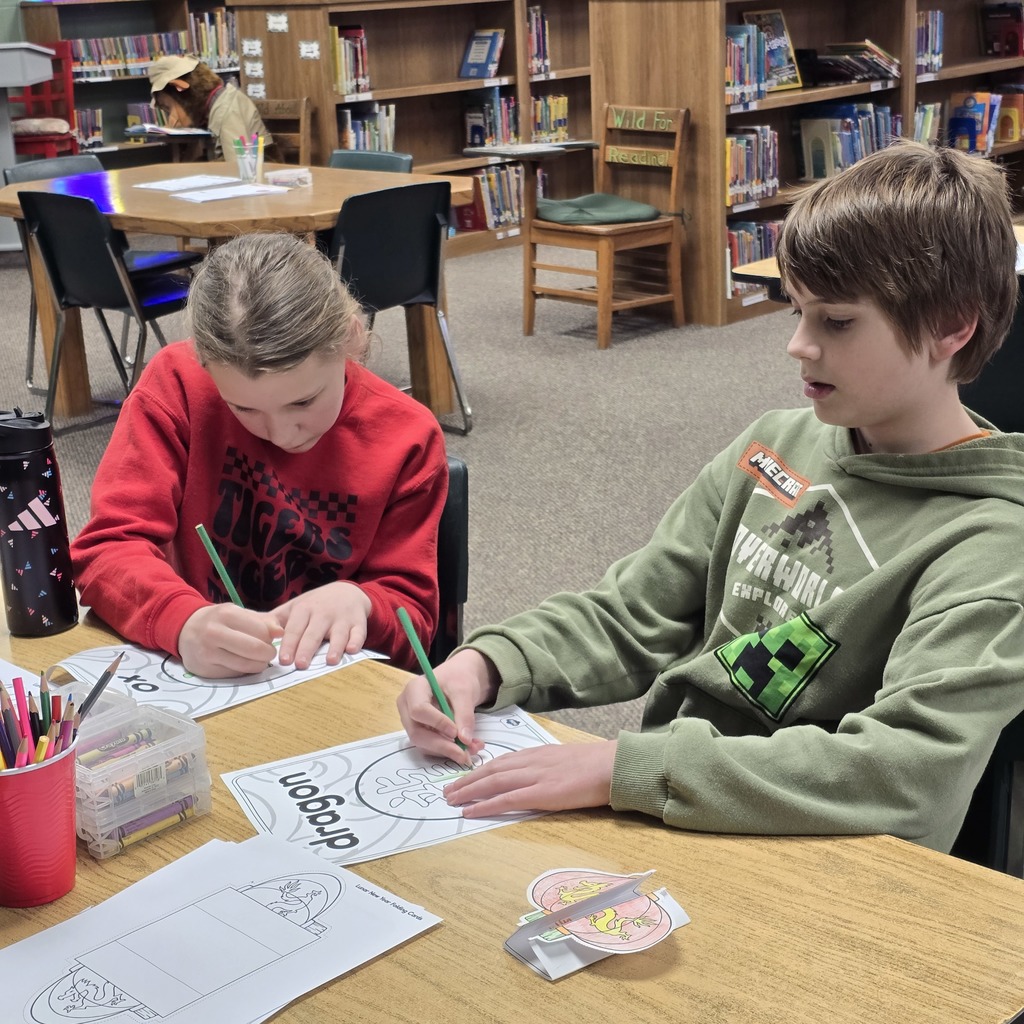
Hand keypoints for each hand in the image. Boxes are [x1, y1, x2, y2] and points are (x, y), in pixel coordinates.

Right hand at [178, 604, 280, 678]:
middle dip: (268, 654)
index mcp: (226, 614)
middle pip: (255, 649)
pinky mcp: (205, 670)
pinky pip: (234, 674)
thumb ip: (262, 621)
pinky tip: (242, 663)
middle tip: (269, 653)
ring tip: (259, 659)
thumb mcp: (238, 613)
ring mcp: (207, 653)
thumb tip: (281, 632)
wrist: (185, 629)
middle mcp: (214, 633)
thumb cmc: (218, 620)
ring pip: (246, 665)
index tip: (270, 639)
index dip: (271, 638)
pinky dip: (244, 671)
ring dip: (259, 665)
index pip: (262, 631)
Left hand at [270, 582, 371, 669]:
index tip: (283, 659)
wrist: (347, 592)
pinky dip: (357, 641)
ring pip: (338, 634)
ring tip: (330, 661)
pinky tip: (352, 650)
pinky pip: (359, 632)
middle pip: (314, 633)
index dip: (289, 644)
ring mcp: (342, 618)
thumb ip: (274, 621)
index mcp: (304, 609)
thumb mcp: (294, 607)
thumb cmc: (315, 605)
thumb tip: (253, 633)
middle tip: (301, 665)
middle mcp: (323, 613)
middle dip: (307, 648)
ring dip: (335, 647)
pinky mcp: (358, 623)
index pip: (294, 629)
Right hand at [396, 649, 499, 760]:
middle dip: (442, 746)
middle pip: (417, 732)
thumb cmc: (458, 678)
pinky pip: (430, 746)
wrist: (459, 678)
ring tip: (472, 750)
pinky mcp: (420, 731)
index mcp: (414, 689)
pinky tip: (466, 748)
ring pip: (423, 743)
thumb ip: (464, 714)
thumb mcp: (465, 691)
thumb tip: (465, 740)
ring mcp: (412, 721)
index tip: (456, 732)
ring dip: (447, 751)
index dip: (437, 723)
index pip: (419, 710)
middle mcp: (407, 707)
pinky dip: (448, 750)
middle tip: (465, 754)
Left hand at [444, 742, 615, 816]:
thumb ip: (547, 766)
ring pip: (493, 782)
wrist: (614, 765)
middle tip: (448, 791)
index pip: (500, 761)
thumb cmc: (596, 765)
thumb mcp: (565, 759)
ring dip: (469, 791)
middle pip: (491, 770)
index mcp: (537, 753)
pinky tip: (471, 811)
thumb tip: (534, 777)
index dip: (479, 770)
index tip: (464, 778)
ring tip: (452, 800)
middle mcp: (531, 762)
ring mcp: (535, 777)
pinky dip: (486, 804)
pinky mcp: (542, 793)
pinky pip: (507, 799)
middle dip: (467, 780)